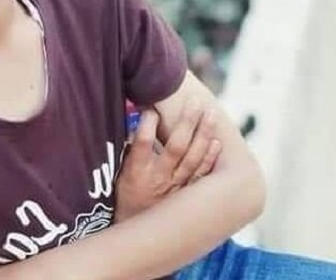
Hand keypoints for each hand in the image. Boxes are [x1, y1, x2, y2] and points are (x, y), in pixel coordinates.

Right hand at [114, 105, 221, 221]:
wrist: (138, 232)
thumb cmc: (126, 198)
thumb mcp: (118, 175)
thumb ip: (128, 151)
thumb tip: (133, 121)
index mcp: (136, 172)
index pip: (142, 144)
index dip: (147, 125)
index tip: (151, 108)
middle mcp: (158, 178)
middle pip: (175, 147)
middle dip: (186, 122)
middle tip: (195, 102)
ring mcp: (175, 187)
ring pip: (193, 158)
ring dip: (203, 134)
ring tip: (211, 113)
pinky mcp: (187, 194)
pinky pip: (201, 175)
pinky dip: (210, 158)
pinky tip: (217, 142)